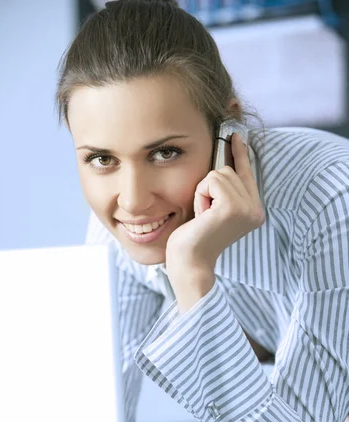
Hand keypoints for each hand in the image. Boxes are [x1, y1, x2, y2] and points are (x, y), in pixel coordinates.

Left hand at [166, 133, 264, 274]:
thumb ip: (223, 189)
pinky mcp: (232, 207)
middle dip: (208, 187)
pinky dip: (200, 195)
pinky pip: (211, 180)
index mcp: (254, 212)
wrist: (190, 262)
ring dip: (203, 192)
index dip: (240, 154)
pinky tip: (201, 216)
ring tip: (204, 216)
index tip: (235, 135)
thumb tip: (222, 158)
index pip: (247, 174)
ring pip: (219, 173)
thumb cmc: (194, 238)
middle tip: (205, 214)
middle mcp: (256, 210)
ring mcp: (247, 209)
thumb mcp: (213, 209)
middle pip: (228, 170)